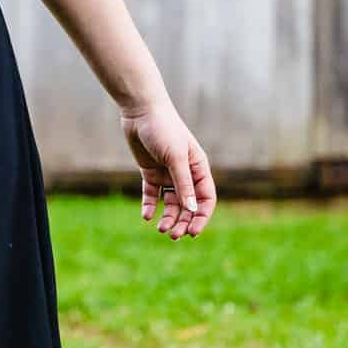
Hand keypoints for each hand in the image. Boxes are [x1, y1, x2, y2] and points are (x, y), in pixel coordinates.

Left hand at [120, 101, 215, 240]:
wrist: (141, 112)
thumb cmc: (163, 130)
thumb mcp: (175, 158)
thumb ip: (184, 184)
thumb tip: (192, 209)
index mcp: (198, 168)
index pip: (206, 199)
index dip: (201, 217)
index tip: (193, 232)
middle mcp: (185, 173)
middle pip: (188, 205)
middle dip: (183, 222)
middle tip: (173, 236)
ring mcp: (167, 173)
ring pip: (171, 203)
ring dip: (168, 218)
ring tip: (161, 229)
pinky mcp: (150, 172)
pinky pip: (152, 195)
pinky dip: (150, 206)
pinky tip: (147, 216)